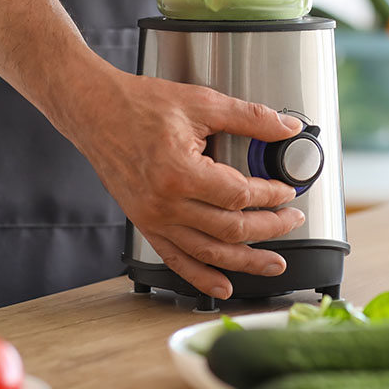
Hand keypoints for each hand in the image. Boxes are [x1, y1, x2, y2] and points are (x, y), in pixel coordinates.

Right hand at [62, 66, 306, 299]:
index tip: (287, 191)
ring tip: (274, 263)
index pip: (239, 196)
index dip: (271, 196)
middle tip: (292, 220)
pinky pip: (177, 259)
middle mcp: (165, 204)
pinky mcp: (145, 224)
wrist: (96, 111)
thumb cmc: (140, 104)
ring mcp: (153, 219)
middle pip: (230, 229)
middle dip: (269, 228)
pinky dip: (201, 277)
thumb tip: (287, 128)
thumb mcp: (201, 102)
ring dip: (245, 262)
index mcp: (180, 172)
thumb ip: (249, 117)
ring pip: (208, 253)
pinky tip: (223, 286)